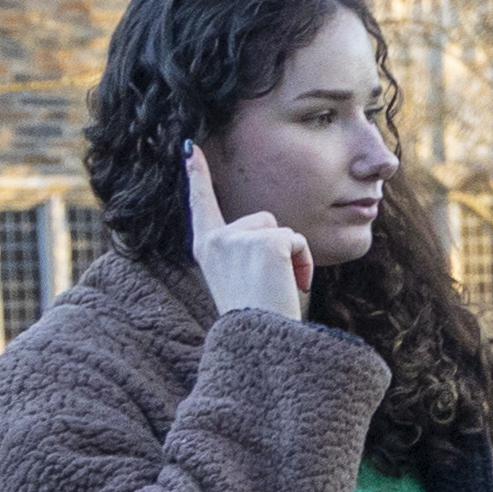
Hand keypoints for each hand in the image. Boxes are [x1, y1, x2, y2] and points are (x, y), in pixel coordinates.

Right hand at [186, 142, 310, 321]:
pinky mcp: (266, 240)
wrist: (261, 344)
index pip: (200, 204)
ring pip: (280, 229)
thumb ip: (241, 252)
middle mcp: (216, 240)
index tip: (189, 147)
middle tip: (267, 286)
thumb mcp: (237, 280)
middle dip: (275, 247)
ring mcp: (239, 238)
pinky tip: (292, 284)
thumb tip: (264, 240)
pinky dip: (303, 261)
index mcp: (206, 250)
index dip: (196, 174)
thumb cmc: (256, 319)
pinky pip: (296, 239)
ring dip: (289, 256)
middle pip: (262, 220)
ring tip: (278, 288)